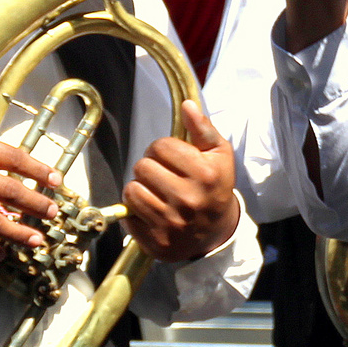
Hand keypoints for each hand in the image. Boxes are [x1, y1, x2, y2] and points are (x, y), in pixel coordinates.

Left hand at [123, 101, 239, 262]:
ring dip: (140, 188)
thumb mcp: (219, 155)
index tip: (172, 159)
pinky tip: (152, 210)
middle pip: (142, 166)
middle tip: (163, 176)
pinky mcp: (156, 241)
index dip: (163, 149)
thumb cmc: (215, 187)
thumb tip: (188, 105)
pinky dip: (135, 211)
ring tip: (155, 191)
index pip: (161, 146)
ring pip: (132, 190)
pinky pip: (128, 215)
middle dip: (150, 167)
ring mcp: (171, 223)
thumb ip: (203, 128)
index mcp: (204, 175)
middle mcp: (188, 199)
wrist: (216, 233)